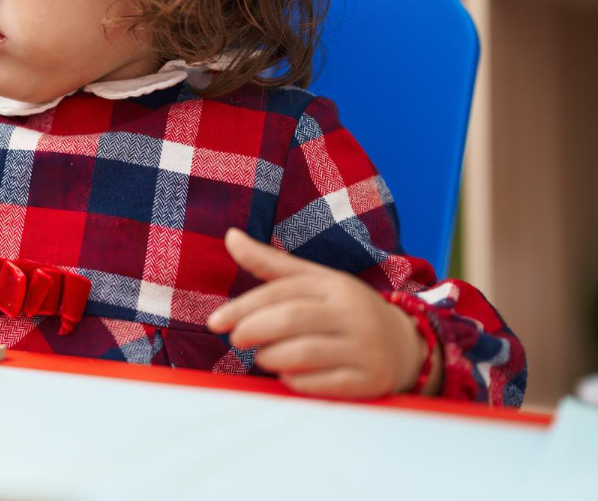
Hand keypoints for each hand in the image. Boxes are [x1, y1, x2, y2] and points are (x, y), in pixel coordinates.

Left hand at [206, 228, 433, 398]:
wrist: (405, 346)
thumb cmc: (344, 310)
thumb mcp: (313, 281)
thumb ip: (270, 263)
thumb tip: (230, 235)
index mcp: (335, 285)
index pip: (282, 291)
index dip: (243, 306)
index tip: (215, 321)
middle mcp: (353, 314)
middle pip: (291, 319)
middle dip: (254, 330)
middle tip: (235, 339)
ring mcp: (365, 348)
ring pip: (304, 354)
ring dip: (271, 357)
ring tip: (261, 357)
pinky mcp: (370, 380)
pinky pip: (323, 384)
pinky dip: (296, 381)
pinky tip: (287, 375)